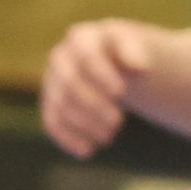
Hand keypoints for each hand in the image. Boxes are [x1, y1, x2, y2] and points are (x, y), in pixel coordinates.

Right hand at [39, 18, 170, 156]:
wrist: (120, 63)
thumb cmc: (130, 52)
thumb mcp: (139, 45)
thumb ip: (136, 50)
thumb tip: (139, 67)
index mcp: (82, 37)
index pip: (87, 56)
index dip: (101, 74)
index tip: (122, 93)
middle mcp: (61, 57)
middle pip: (70, 83)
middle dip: (93, 105)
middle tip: (118, 123)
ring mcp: (52, 80)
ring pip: (59, 105)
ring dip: (83, 124)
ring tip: (109, 137)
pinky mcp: (51, 102)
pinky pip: (51, 122)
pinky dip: (67, 138)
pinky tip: (86, 152)